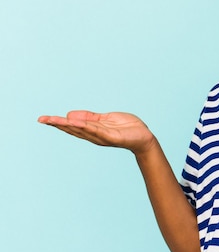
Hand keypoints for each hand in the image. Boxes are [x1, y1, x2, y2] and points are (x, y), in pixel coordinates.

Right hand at [38, 110, 156, 155]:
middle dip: (57, 124)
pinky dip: (85, 126)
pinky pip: (96, 130)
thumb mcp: (106, 119)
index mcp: (93, 130)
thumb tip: (69, 115)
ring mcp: (102, 137)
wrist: (144, 136)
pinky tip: (74, 122)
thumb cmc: (127, 127)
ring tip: (53, 120)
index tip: (44, 119)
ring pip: (81, 130)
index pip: (72, 126)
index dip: (58, 122)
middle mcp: (94, 136)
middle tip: (42, 119)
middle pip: (73, 129)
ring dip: (67, 125)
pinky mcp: (111, 137)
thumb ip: (90, 117)